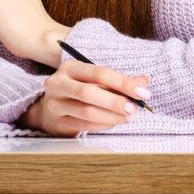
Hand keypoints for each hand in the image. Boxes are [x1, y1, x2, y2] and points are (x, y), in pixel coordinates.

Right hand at [18, 59, 152, 136]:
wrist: (48, 109)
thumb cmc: (78, 90)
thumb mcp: (94, 81)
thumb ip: (118, 81)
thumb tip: (144, 82)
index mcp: (70, 68)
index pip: (99, 73)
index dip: (123, 82)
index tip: (143, 92)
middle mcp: (58, 84)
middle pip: (89, 92)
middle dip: (116, 101)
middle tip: (135, 108)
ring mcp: (55, 104)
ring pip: (87, 112)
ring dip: (112, 116)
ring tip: (127, 117)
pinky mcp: (57, 123)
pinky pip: (84, 125)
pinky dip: (103, 125)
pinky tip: (114, 123)